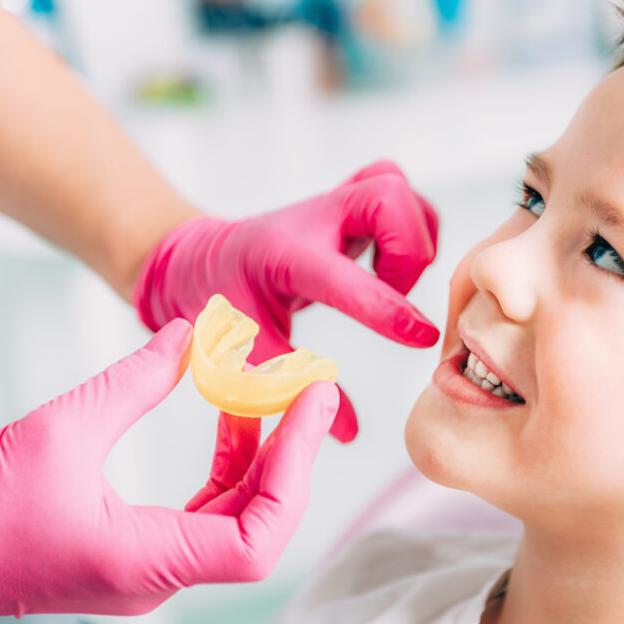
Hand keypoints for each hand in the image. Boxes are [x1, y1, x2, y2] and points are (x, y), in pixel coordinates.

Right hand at [0, 320, 338, 616]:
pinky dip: (226, 467)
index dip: (295, 472)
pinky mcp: (136, 551)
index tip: (310, 411)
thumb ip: (135, 381)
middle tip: (309, 394)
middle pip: (258, 523)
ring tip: (269, 397)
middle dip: (290, 456)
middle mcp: (158, 575)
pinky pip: (204, 512)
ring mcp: (150, 567)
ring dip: (259, 456)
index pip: (258, 536)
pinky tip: (229, 421)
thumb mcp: (60, 429)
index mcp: (147, 561)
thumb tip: (188, 337)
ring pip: (235, 516)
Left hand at [132, 160, 440, 442]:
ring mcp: (336, 203)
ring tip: (391, 282)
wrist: (201, 257)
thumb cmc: (221, 300)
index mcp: (285, 256)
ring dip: (414, 241)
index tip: (422, 337)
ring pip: (402, 191)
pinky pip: (403, 195)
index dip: (389, 309)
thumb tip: (348, 432)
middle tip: (393, 293)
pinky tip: (392, 265)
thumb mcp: (243, 351)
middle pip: (389, 198)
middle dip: (409, 253)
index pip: (345, 277)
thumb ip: (290, 388)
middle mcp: (316, 217)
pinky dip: (414, 228)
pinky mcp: (353, 202)